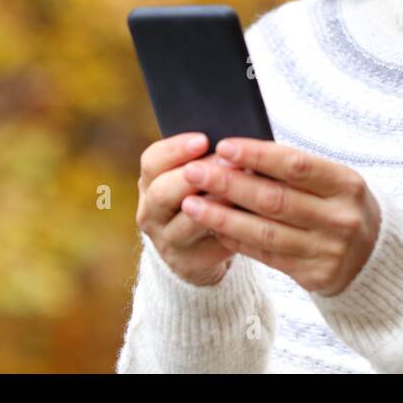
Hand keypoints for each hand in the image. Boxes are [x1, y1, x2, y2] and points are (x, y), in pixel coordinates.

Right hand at [135, 132, 245, 285]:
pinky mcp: (187, 263)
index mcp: (150, 183)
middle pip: (163, 192)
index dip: (176, 149)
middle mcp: (150, 212)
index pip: (152, 161)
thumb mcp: (195, 177)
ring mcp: (166, 241)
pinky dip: (232, 232)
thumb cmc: (204, 196)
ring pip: (187, 222)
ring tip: (241, 191)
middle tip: (228, 163)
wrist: (197, 247)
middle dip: (196, 175)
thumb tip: (236, 143)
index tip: (203, 139)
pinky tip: (251, 220)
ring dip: (216, 205)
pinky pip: (210, 246)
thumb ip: (206, 160)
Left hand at [179, 137, 380, 296]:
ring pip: (265, 232)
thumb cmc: (342, 206)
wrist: (375, 257)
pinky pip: (267, 256)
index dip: (257, 155)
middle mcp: (341, 218)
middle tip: (195, 172)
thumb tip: (238, 155)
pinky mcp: (315, 276)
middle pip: (275, 199)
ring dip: (223, 216)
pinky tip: (214, 228)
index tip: (223, 146)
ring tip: (191, 204)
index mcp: (347, 184)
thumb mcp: (334, 182)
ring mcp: (329, 250)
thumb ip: (295, 171)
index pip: (296, 165)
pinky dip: (238, 240)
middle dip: (229, 184)